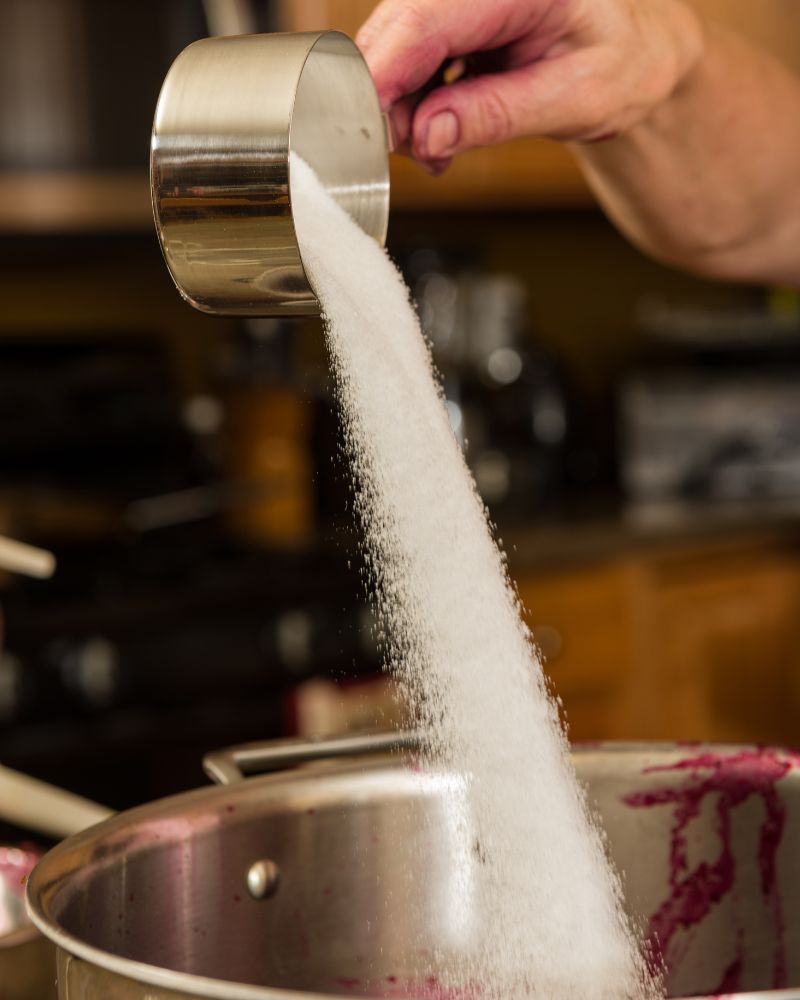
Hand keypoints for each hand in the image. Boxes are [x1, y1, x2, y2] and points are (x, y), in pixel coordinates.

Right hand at [356, 0, 702, 171]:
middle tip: (419, 155)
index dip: (383, 74)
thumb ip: (498, 115)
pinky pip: (408, 59)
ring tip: (440, 151)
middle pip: (396, 31)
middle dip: (390, 103)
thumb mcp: (575, 99)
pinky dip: (414, 105)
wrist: (634, 51)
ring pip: (394, 49)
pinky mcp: (449, 15)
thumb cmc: (622, 63)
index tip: (364, 128)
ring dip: (402, 111)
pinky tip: (442, 133)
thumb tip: (428, 135)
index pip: (425, 18)